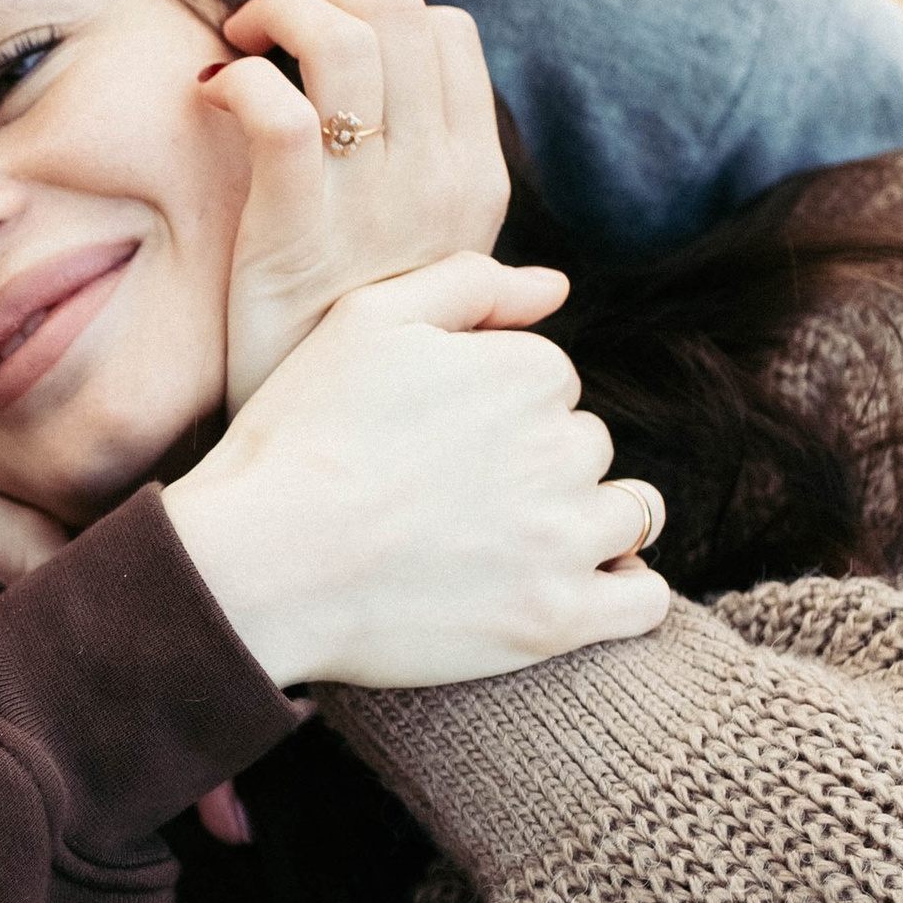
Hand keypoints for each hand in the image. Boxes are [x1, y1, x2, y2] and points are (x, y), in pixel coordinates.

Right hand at [166, 252, 670, 690]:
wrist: (262, 562)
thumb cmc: (300, 438)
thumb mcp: (364, 321)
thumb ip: (468, 283)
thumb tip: (557, 288)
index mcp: (528, 370)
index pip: (552, 382)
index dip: (496, 410)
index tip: (441, 444)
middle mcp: (561, 448)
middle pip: (585, 447)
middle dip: (537, 466)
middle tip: (454, 500)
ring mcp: (564, 537)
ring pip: (624, 516)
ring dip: (584, 523)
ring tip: (508, 545)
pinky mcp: (555, 618)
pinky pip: (641, 604)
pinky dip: (625, 596)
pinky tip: (580, 590)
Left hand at [201, 0, 510, 413]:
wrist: (326, 454)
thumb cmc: (362, 364)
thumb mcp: (438, 302)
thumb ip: (452, 234)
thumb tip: (533, 259)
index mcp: (476, 186)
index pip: (447, 31)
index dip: (374, 2)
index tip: (318, 33)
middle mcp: (439, 185)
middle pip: (400, 12)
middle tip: (268, 23)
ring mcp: (371, 206)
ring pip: (348, 38)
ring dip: (283, 12)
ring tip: (241, 40)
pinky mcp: (295, 231)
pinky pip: (276, 109)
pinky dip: (238, 78)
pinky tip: (209, 90)